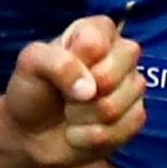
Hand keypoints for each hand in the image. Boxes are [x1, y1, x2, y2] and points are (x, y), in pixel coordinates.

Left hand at [4, 15, 147, 167]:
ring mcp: (133, 86)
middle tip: (64, 95)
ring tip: (70, 112)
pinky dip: (91, 137)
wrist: (31, 132)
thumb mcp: (30, 64)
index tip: (57, 69)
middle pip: (109, 76)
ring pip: (112, 107)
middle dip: (76, 95)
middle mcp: (122, 54)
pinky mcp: (136, 117)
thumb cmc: (32, 89)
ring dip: (81, 118)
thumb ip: (56, 62)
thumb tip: (90, 88)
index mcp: (96, 31)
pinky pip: (121, 130)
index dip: (74, 62)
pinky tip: (81, 131)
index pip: (96, 41)